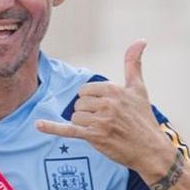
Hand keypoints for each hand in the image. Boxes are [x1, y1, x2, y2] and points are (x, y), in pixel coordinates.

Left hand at [36, 40, 174, 178]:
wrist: (150, 150)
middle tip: (106, 121)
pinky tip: (38, 125)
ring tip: (102, 130)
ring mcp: (99, 121)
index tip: (105, 109)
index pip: (85, 90)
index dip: (91, 100)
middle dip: (87, 113)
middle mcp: (106, 103)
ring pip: (75, 117)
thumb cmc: (144, 119)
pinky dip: (52, 127)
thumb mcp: (139, 89)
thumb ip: (133, 63)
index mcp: (113, 89)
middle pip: (78, 104)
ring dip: (84, 125)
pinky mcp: (94, 137)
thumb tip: (140, 40)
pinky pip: (68, 130)